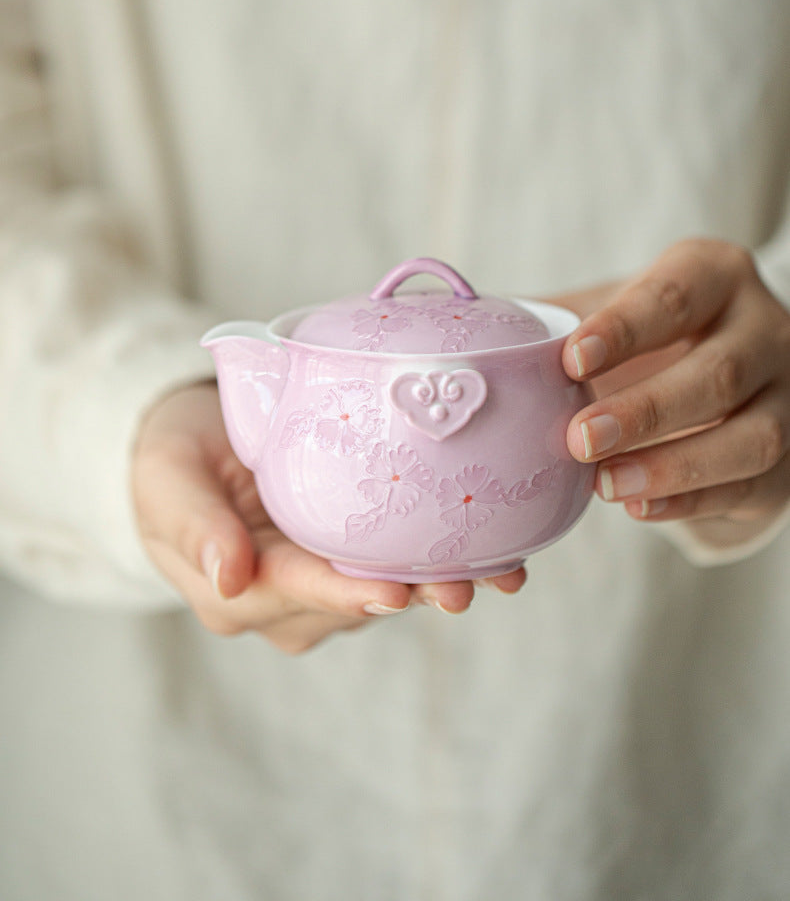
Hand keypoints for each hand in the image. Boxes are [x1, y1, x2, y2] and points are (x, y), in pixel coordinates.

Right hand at [131, 383, 525, 652]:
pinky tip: (492, 550)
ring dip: (439, 581)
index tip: (397, 590)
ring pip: (385, 589)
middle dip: (411, 593)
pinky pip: (396, 565)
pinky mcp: (349, 563)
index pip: (295, 591)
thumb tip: (229, 576)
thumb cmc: (176, 455)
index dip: (347, 593)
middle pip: (352, 601)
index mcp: (236, 591)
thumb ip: (195, 524)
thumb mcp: (169, 476)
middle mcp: (284, 603)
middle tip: (465, 586)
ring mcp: (322, 588)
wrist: (197, 445)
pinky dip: (441, 558)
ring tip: (498, 571)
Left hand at [558, 238, 789, 550]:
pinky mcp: (787, 462)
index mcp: (715, 276)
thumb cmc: (647, 340)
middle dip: (647, 409)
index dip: (626, 327)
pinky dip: (691, 500)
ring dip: (675, 465)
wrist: (724, 381)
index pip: (675, 295)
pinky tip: (638, 505)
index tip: (570, 359)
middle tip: (578, 438)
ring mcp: (789, 397)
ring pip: (752, 436)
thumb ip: (543, 318)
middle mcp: (766, 330)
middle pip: (719, 371)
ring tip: (605, 484)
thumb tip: (441, 328)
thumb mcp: (608, 313)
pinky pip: (748, 485)